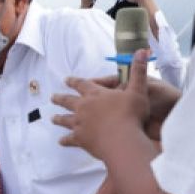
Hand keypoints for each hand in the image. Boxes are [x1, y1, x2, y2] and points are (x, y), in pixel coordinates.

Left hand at [60, 68, 179, 141]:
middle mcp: (83, 108)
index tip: (66, 80)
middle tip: (53, 97)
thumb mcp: (138, 90)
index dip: (74, 81)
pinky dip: (65, 140)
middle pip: (68, 101)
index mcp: (95, 94)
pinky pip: (70, 139)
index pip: (82, 84)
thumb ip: (138, 71)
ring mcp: (79, 124)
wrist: (122, 140)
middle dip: (60, 98)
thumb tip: (142, 51)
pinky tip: (61, 142)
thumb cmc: (131, 115)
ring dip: (59, 119)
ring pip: (65, 120)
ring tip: (52, 118)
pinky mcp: (80, 139)